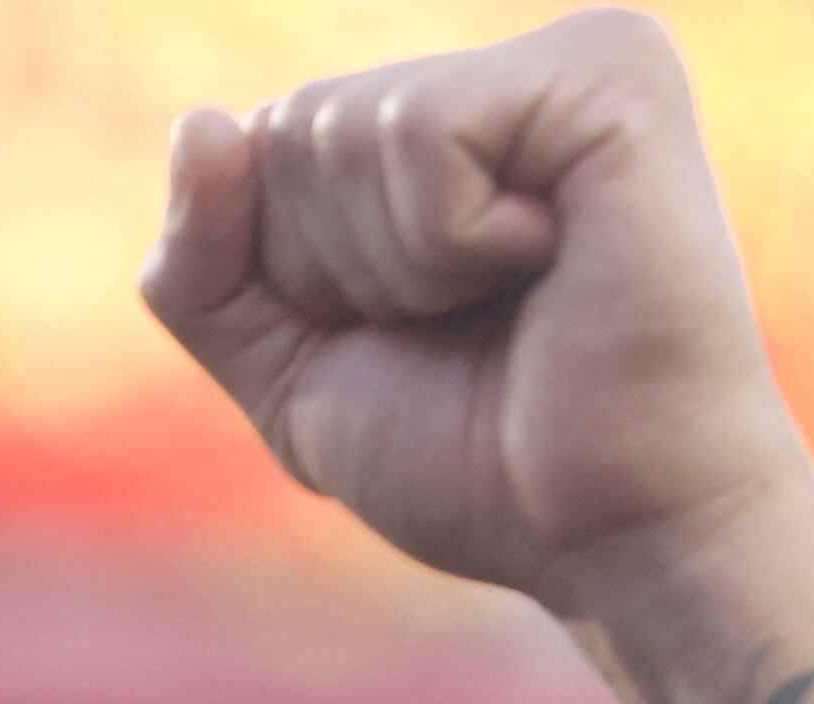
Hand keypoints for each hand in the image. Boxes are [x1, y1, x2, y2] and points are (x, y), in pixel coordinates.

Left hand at [140, 9, 813, 611]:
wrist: (615, 535)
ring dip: (400, 265)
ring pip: (342, 127)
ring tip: (518, 299)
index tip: (424, 337)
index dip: (301, 280)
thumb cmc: (479, 465)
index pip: (264, 150)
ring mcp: (572, 59)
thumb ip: (203, 264)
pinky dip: (448, 238)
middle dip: (342, 270)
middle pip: (292, 130)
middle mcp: (514, 73)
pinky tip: (552, 261)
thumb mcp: (291, 373)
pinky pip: (418, 129)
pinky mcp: (611, 70)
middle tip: (474, 328)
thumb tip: (197, 120)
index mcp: (453, 127)